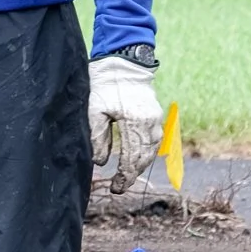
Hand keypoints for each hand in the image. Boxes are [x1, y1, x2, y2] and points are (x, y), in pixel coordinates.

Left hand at [88, 51, 161, 186]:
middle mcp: (150, 122)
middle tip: (119, 187)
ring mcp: (156, 119)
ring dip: (140, 166)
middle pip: (144, 158)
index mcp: (135, 121)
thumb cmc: (105, 85)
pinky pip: (154, 141)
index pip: (132, 158)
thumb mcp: (94, 110)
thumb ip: (98, 138)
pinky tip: (137, 160)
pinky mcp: (156, 115)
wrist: (122, 63)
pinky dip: (146, 154)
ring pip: (152, 151)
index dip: (124, 176)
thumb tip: (100, 163)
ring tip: (126, 177)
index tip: (115, 188)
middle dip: (132, 175)